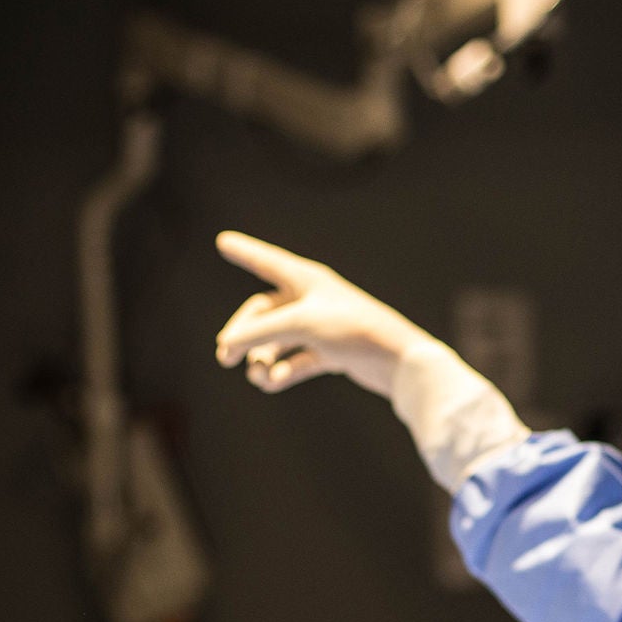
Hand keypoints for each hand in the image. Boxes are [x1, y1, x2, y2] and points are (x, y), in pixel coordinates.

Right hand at [214, 231, 430, 397]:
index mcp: (308, 279)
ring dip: (262, 357)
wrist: (398, 361)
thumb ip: (257, 333)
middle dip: (244, 334)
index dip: (245, 252)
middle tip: (225, 356)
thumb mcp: (299, 324)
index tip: (223, 240)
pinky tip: (275, 380)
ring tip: (258, 374)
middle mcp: (313, 300)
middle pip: (263, 313)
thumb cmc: (351, 329)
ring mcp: (322, 328)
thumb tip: (227, 347)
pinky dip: (283, 371)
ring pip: (278, 341)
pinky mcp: (332, 353)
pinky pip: (296, 361)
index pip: (267, 262)